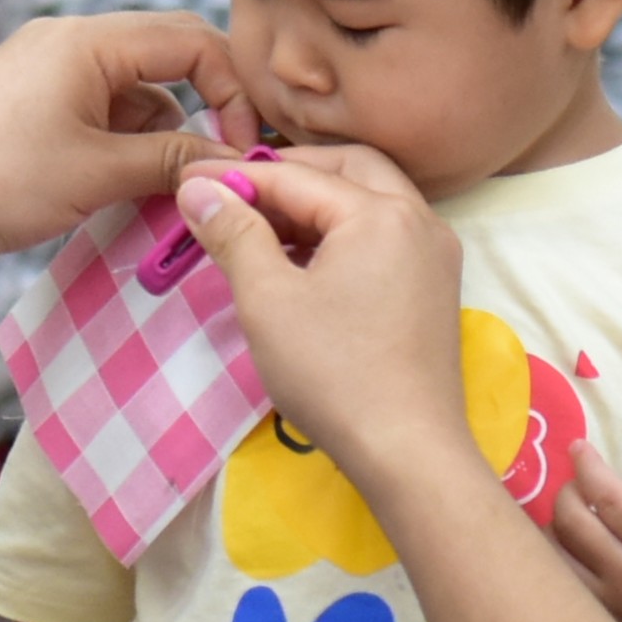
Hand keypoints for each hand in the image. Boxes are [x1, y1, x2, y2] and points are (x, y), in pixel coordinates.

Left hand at [0, 11, 260, 252]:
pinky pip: (100, 105)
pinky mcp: (31, 95)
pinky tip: (121, 184)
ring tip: (159, 190)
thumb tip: (232, 163)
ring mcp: (47, 64)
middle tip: (221, 160)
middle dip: (203, 105)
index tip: (241, 146)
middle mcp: (70, 38)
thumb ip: (173, 161)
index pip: (192, 40)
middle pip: (167, 54)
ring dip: (160, 133)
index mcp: (89, 40)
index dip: (232, 89)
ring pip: (135, 87)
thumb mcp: (97, 173)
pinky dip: (123, 140)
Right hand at [169, 148, 472, 496]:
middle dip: (286, 173)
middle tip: (234, 192)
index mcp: (380, 213)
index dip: (235, 176)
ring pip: (370, 200)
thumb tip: (198, 187)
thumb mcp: (268, 300)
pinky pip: (386, 235)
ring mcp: (435, 254)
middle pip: (347, 169)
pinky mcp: (435, 287)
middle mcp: (419, 220)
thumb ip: (234, 234)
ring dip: (316, 202)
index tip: (186, 178)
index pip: (295, 177)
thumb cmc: (333, 375)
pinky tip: (304, 260)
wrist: (408, 452)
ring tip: (261, 226)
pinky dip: (342, 232)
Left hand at [550, 443, 621, 621]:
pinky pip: (559, 582)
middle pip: (573, 521)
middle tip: (576, 479)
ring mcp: (607, 605)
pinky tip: (565, 543)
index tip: (578, 447)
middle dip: (567, 489)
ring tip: (570, 509)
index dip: (588, 468)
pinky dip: (551, 556)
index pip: (610, 500)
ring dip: (553, 522)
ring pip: (555, 554)